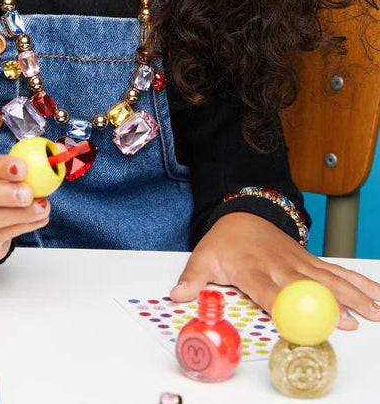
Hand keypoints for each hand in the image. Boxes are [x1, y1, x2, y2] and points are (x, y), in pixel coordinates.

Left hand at [169, 212, 379, 329]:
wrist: (243, 212)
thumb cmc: (225, 240)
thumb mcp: (203, 257)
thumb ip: (192, 280)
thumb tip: (177, 296)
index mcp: (253, 269)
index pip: (269, 293)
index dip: (284, 309)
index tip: (298, 325)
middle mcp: (280, 266)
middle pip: (308, 288)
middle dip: (331, 305)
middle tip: (353, 321)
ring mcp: (299, 263)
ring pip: (330, 279)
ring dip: (355, 295)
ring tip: (376, 312)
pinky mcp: (311, 261)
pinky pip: (337, 272)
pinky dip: (358, 283)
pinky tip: (377, 297)